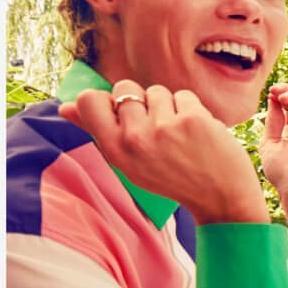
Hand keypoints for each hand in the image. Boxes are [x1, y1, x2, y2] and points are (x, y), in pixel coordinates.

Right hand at [58, 80, 267, 224]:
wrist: (222, 199)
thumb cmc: (172, 178)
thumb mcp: (129, 163)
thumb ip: (98, 132)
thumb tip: (65, 107)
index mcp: (115, 150)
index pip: (89, 99)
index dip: (107, 99)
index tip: (125, 114)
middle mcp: (135, 138)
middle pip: (126, 87)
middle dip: (143, 101)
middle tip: (160, 131)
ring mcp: (164, 127)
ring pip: (157, 90)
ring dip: (170, 107)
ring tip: (181, 135)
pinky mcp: (192, 118)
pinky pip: (184, 95)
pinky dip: (193, 109)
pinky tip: (199, 133)